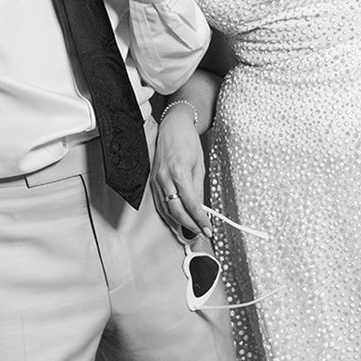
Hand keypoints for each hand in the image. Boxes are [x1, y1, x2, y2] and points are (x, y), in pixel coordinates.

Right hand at [152, 106, 211, 238]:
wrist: (172, 126)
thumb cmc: (187, 141)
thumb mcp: (199, 164)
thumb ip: (198, 189)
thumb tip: (200, 209)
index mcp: (179, 171)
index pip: (191, 204)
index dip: (200, 219)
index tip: (208, 229)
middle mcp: (164, 178)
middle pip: (176, 211)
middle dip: (190, 226)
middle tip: (201, 234)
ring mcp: (156, 180)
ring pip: (165, 210)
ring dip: (178, 224)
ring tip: (191, 231)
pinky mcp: (152, 181)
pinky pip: (159, 203)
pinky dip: (168, 215)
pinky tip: (177, 221)